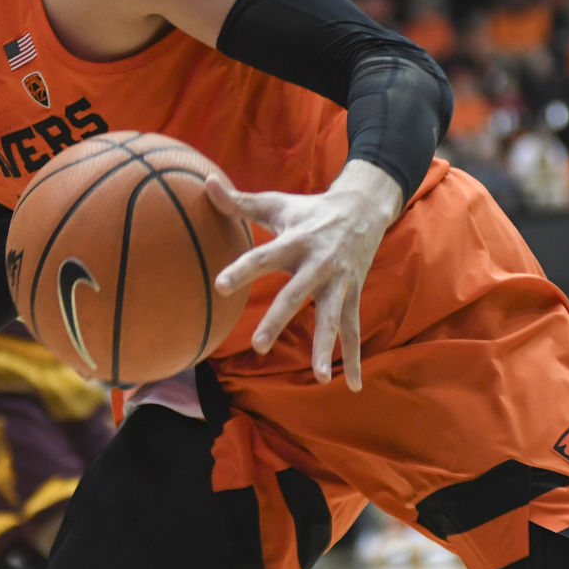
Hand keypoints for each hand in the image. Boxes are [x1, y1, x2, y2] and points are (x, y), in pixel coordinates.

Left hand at [208, 161, 403, 389]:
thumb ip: (239, 201)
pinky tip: (352, 386)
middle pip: (296, 295)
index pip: (264, 257)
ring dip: (324, 347)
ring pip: (331, 318)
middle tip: (258, 346)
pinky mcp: (352, 296)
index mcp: (296, 241)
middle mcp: (320, 263)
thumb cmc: (309, 210)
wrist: (363, 209)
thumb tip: (204, 182)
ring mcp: (339, 283)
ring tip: (318, 378)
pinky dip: (353, 359)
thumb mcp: (276, 204)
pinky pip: (352, 330)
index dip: (242, 270)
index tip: (220, 286)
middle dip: (278, 320)